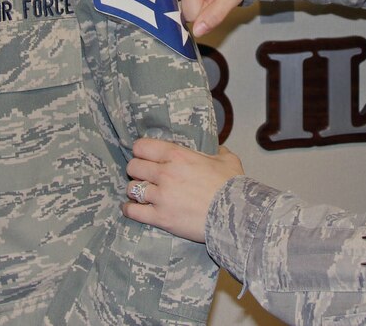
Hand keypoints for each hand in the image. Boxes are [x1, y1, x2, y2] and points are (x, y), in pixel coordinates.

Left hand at [122, 137, 245, 242]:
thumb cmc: (232, 187)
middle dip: (137, 170)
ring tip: (141, 193)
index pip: (142, 147)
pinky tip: (131, 208)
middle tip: (144, 175)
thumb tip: (217, 147)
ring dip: (135, 190)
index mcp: (178, 155)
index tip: (144, 156)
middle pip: (133, 167)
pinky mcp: (160, 217)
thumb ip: (218, 150)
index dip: (141, 151)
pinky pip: (133, 211)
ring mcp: (160, 196)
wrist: (235, 216)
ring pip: (131, 188)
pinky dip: (129, 209)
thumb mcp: (228, 160)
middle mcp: (165, 173)